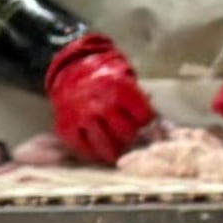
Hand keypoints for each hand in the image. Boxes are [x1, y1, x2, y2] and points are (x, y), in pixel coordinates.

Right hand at [43, 33, 159, 167]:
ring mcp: (82, 115)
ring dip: (113, 149)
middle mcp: (100, 101)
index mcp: (119, 87)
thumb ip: (140, 98)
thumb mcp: (125, 77)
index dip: (145, 119)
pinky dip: (91, 152)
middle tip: (127, 134)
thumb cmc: (105, 77)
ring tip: (115, 149)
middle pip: (126, 133)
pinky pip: (83, 149)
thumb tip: (155, 119)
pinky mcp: (66, 126)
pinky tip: (97, 148)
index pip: (144, 117)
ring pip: (106, 146)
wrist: (70, 69)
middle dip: (130, 135)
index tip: (141, 119)